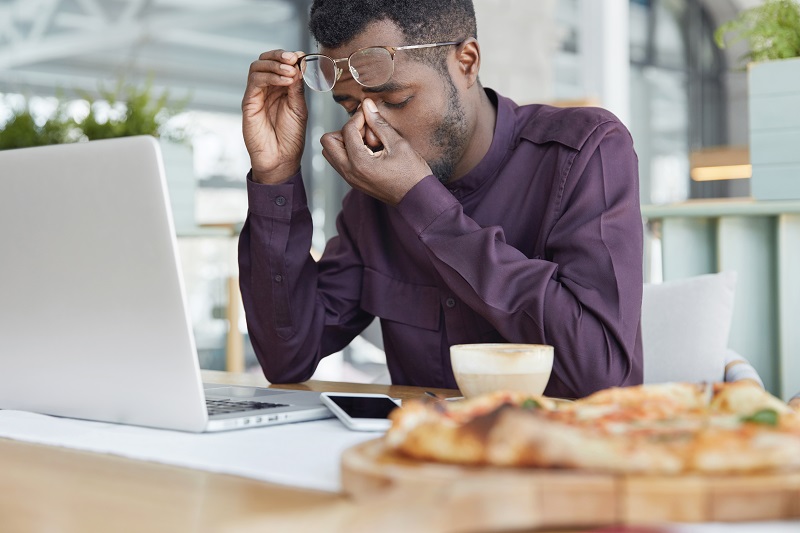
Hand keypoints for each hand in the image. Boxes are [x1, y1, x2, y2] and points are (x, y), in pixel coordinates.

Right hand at [242, 50, 306, 183]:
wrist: (281, 158)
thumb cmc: (291, 137)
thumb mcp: (299, 108)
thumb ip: (297, 87)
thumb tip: (298, 65)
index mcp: (281, 88)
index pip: (281, 63)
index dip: (290, 56)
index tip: (303, 56)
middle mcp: (268, 89)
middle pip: (266, 60)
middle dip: (280, 55)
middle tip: (294, 59)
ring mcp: (257, 94)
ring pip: (258, 67)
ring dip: (275, 64)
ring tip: (290, 71)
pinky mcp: (249, 102)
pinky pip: (255, 82)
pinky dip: (270, 76)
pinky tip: (284, 80)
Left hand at [320, 99, 431, 205]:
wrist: (417, 198)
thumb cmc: (412, 173)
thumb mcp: (398, 144)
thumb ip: (379, 124)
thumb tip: (367, 105)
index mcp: (360, 163)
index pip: (347, 130)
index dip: (359, 117)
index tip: (370, 113)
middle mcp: (349, 172)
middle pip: (328, 141)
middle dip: (344, 130)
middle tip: (364, 129)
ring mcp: (350, 178)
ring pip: (330, 152)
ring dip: (344, 141)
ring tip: (366, 140)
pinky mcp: (353, 181)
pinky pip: (339, 161)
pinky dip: (349, 151)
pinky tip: (368, 150)